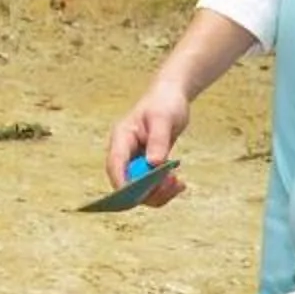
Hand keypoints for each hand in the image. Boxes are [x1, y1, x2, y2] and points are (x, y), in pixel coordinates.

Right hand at [108, 87, 193, 208]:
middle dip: (147, 190)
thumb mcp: (163, 119)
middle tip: (172, 183)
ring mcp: (133, 161)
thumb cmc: (165, 103)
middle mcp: (124, 152)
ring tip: (178, 183)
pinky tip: (179, 184)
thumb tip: (154, 164)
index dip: (122, 182)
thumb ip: (158, 140)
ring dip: (158, 193)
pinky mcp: (145, 167)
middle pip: (125, 182)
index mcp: (121, 138)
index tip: (136, 195)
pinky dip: (164, 191)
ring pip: (138, 190)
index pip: (115, 163)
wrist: (170, 98)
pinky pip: (150, 187)